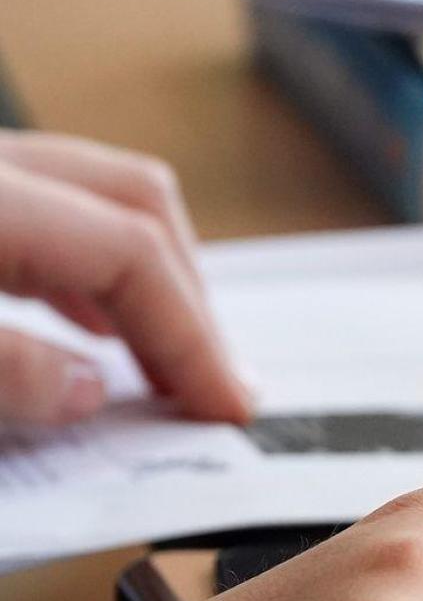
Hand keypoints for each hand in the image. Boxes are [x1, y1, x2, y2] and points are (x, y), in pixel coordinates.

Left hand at [0, 132, 249, 424]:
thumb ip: (1, 370)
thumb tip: (86, 391)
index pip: (129, 250)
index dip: (189, 333)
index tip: (222, 404)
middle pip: (135, 200)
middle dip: (190, 292)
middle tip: (209, 379)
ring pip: (94, 197)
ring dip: (147, 276)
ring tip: (163, 359)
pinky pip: (44, 210)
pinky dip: (86, 266)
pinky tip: (89, 322)